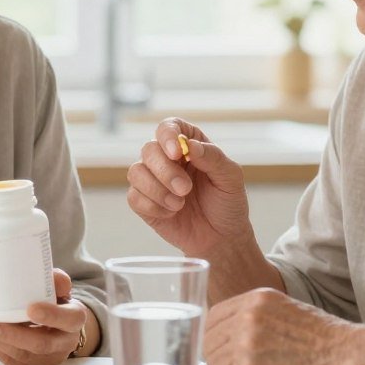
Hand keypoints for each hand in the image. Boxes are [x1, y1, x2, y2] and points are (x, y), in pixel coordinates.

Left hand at [0, 269, 90, 364]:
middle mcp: (64, 345)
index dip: (51, 315)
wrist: (58, 330)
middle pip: (40, 344)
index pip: (68, 319)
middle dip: (13, 335)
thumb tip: (49, 276)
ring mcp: (47, 361)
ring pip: (21, 355)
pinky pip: (10, 360)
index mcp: (74, 321)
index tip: (31, 308)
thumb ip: (56, 281)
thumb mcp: (59, 290)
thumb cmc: (55, 304)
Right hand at [126, 118, 254, 256]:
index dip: (167, 135)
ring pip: (136, 172)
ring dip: (157, 189)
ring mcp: (152, 180)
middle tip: (185, 189)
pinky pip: (134, 197)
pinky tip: (171, 213)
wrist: (221, 238)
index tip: (177, 152)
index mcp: (187, 144)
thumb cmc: (227, 203)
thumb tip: (189, 145)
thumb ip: (213, 157)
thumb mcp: (230, 178)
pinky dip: (153, 206)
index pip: (168, 127)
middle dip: (165, 170)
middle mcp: (166, 158)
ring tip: (179, 204)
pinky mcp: (143, 202)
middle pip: (149, 149)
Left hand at [203, 288, 355, 364]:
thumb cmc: (323, 338)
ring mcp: (246, 343)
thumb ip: (255, 315)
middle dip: (220, 359)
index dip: (214, 337)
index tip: (221, 349)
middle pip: (210, 342)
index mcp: (255, 299)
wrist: (346, 357)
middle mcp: (247, 317)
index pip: (213, 317)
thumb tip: (229, 331)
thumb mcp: (285, 309)